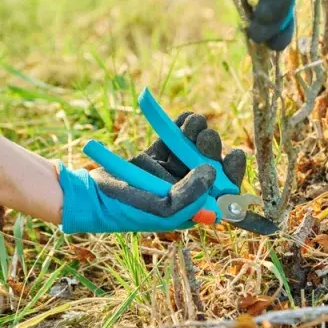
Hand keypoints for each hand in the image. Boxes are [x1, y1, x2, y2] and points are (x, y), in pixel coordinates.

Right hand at [59, 112, 246, 233]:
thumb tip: (213, 171)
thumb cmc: (129, 208)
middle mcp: (185, 191)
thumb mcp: (163, 207)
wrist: (92, 195)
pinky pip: (173, 140)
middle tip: (206, 137)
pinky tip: (185, 118)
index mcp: (192, 209)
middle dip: (212, 149)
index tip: (235, 154)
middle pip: (210, 167)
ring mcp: (170, 173)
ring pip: (193, 150)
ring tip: (194, 123)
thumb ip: (191, 193)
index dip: (233, 174)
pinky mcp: (155, 158)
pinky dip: (180, 127)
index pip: (223, 193)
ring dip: (197, 134)